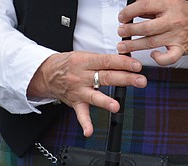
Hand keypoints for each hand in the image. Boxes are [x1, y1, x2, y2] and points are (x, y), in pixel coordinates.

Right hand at [27, 51, 145, 136]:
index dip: (123, 63)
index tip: (136, 65)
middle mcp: (82, 76)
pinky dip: (85, 124)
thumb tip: (125, 60)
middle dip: (125, 79)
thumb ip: (103, 60)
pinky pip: (80, 114)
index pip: (107, 61)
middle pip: (106, 77)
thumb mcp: (84, 55)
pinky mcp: (75, 103)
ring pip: (94, 96)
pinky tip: (89, 131)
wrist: (47, 73)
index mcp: (85, 61)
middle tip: (140, 81)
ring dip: (106, 101)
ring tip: (116, 106)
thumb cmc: (69, 63)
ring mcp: (78, 90)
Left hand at [116, 0, 187, 65]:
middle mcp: (173, 20)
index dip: (129, 11)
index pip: (145, 6)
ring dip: (135, 45)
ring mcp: (177, 36)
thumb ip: (151, 4)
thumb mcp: (169, 2)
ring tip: (124, 46)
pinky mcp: (181, 49)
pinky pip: (169, 58)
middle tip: (121, 32)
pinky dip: (159, 59)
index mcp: (169, 5)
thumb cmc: (187, 13)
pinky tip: (152, 56)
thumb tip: (133, 1)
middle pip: (146, 26)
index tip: (122, 16)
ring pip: (152, 42)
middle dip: (129, 30)